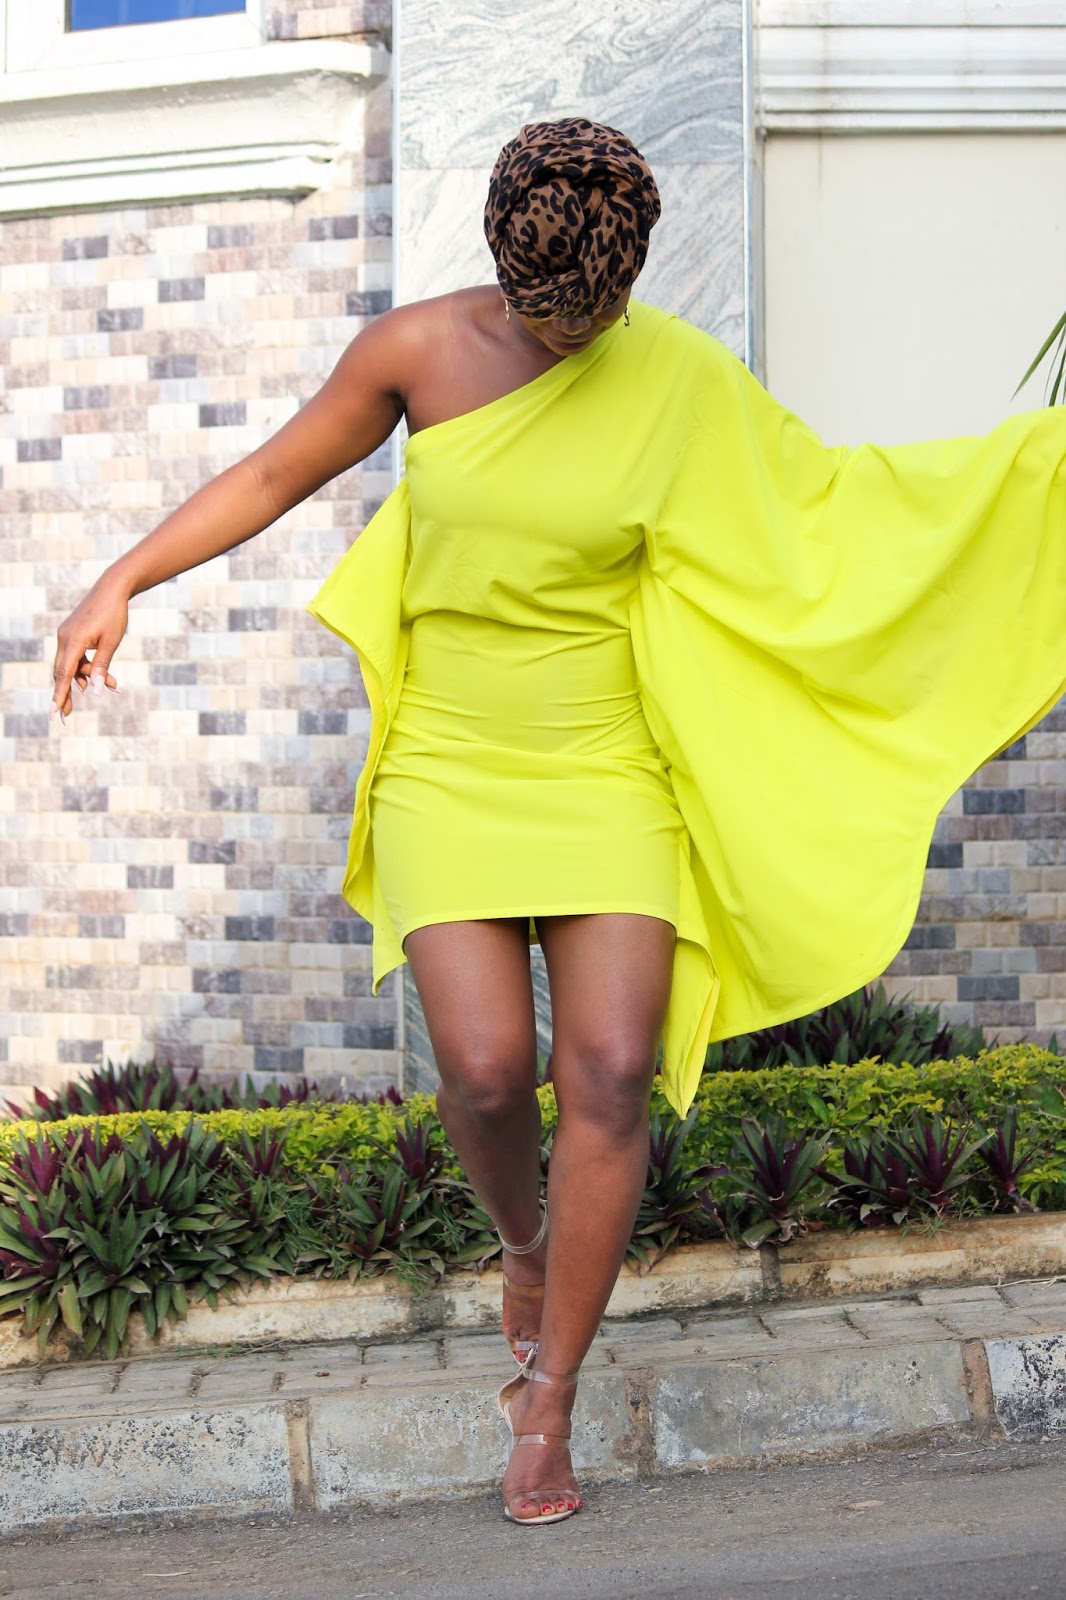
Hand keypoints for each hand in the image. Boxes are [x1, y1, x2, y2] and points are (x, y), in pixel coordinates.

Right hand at [50, 577, 128, 721]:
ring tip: (115, 685)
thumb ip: (101, 667)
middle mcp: (64, 639)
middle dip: (66, 694)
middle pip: (63, 673)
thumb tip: (95, 691)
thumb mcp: (111, 643)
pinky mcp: (71, 633)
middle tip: (67, 717)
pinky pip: (74, 656)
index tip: (54, 713)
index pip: (64, 675)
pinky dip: (85, 667)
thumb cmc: (114, 615)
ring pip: (71, 665)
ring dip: (87, 677)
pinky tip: (97, 676)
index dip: (59, 696)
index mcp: (73, 641)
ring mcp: (66, 635)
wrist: (111, 589)